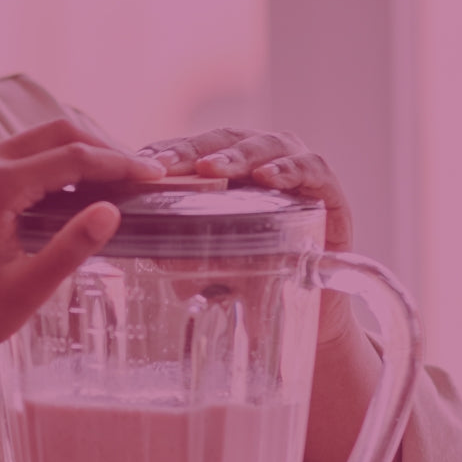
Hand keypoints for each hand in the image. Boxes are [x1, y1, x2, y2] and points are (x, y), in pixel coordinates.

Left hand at [0, 120, 161, 361]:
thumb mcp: (30, 289)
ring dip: (79, 154)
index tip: (154, 176)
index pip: (71, 157)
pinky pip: (18, 154)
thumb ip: (72, 248)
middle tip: (141, 174)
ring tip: (117, 180)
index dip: (119, 164)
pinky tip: (77, 187)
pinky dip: (52, 163)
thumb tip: (113, 210)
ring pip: (37, 140)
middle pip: (56, 133)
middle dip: (103, 150)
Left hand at [137, 127, 360, 346]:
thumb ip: (173, 247)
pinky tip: (267, 178)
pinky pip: (313, 169)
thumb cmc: (248, 286)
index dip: (169, 151)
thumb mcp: (203, 267)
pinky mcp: (331, 194)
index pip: (195, 149)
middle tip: (166, 164)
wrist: (303, 321)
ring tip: (212, 168)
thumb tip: (131, 234)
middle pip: (227, 140)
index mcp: (230, 172)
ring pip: (269, 144)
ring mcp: (299, 174)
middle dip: (195, 150)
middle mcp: (263, 163)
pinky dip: (291, 169)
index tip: (139, 162)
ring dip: (238, 155)